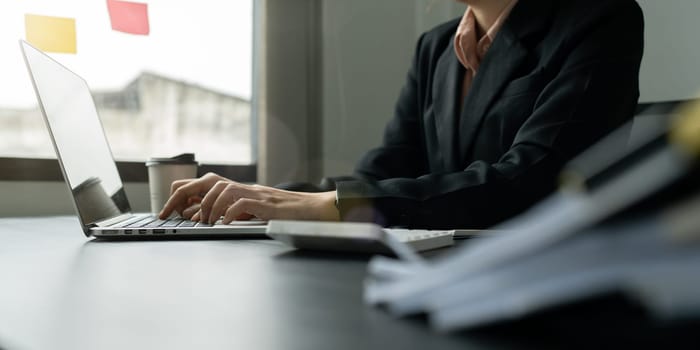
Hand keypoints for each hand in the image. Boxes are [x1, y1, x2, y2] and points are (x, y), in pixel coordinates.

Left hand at [159, 172, 339, 223]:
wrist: (312, 210)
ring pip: (220, 189)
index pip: (201, 183)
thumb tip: (198, 217)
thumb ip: (226, 210)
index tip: (168, 212)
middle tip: (169, 214)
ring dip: (207, 207)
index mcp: (236, 189)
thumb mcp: (249, 210)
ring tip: (205, 223)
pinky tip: (224, 224)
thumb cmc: (282, 213)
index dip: (181, 194)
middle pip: (205, 181)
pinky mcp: (265, 203)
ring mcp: (254, 193)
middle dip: (182, 196)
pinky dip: (228, 213)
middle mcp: (242, 187)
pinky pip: (240, 203)